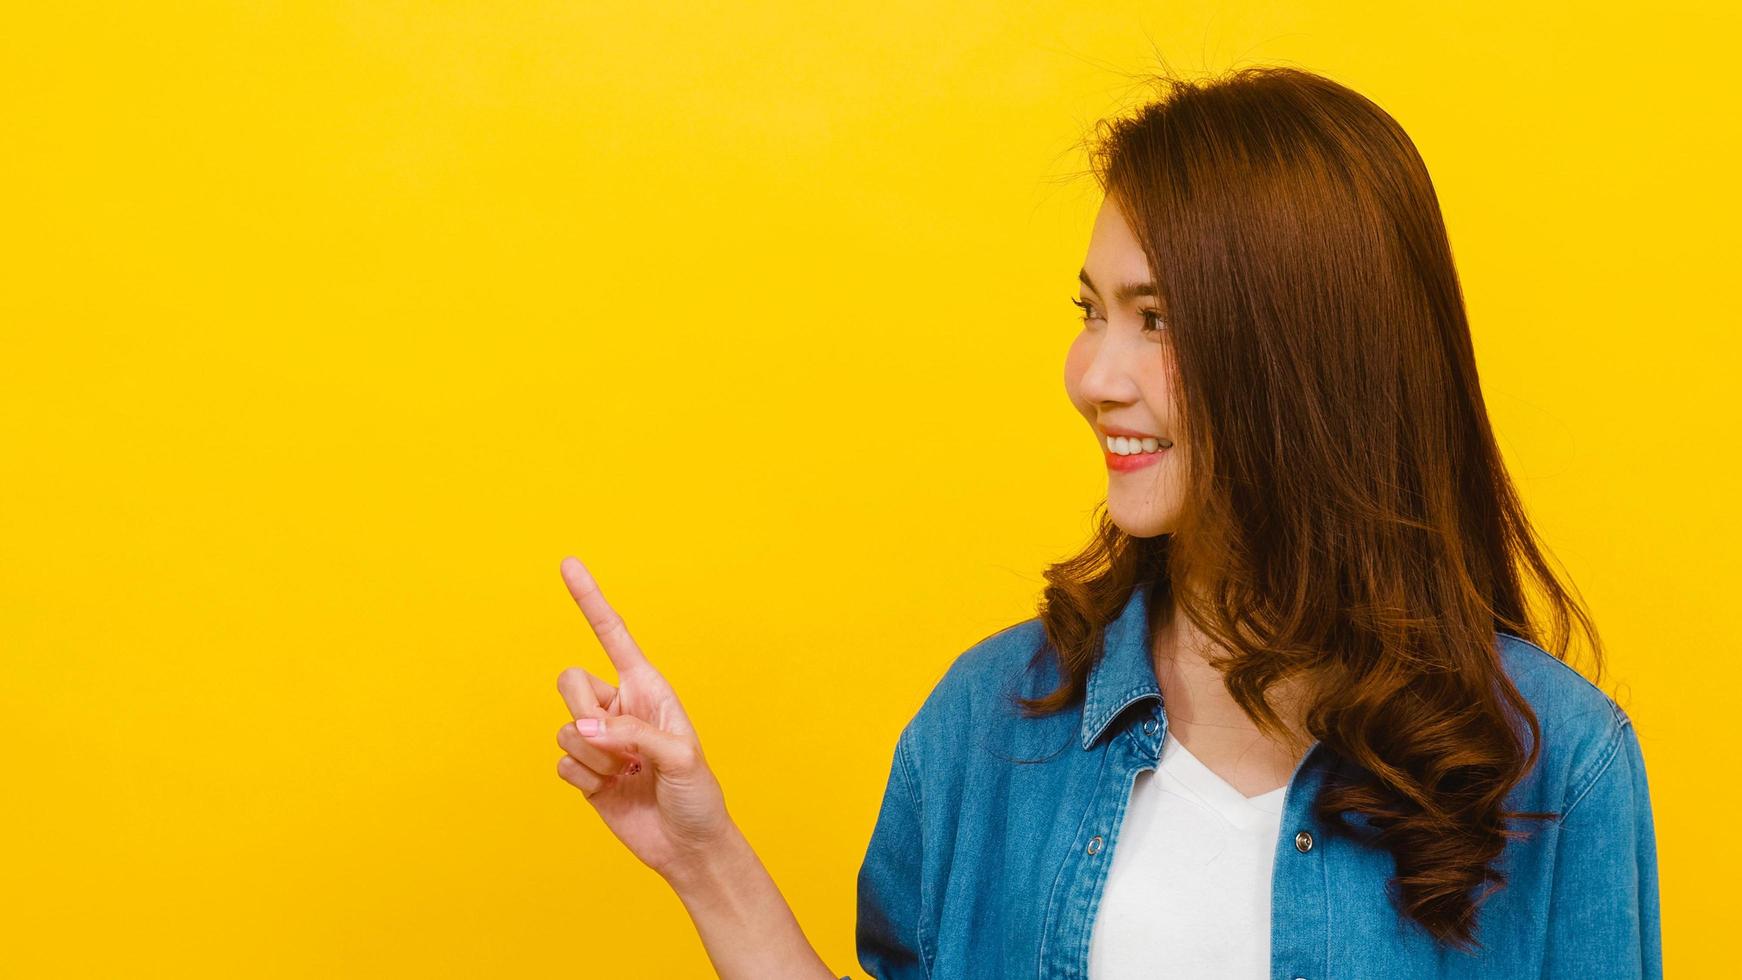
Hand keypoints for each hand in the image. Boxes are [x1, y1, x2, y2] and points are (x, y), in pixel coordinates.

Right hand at [554, 556, 735, 882]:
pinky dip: (584, 780)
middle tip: (614, 744)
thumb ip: (632, 735)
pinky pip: (561, 763)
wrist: (687, 846)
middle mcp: (619, 707)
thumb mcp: (681, 756)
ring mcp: (600, 740)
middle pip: (570, 681)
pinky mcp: (585, 773)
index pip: (612, 635)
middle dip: (583, 711)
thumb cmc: (697, 795)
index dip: (590, 600)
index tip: (568, 563)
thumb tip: (583, 730)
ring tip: (627, 775)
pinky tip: (611, 792)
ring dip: (593, 757)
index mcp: (647, 688)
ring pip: (565, 728)